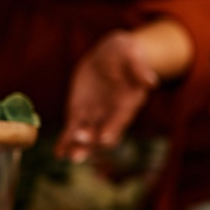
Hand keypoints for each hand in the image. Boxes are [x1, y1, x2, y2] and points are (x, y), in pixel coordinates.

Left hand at [57, 31, 159, 160]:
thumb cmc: (125, 53)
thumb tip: (151, 81)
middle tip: (79, 151)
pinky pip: (71, 128)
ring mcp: (95, 114)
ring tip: (67, 156)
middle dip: (91, 143)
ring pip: (86, 135)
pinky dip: (65, 141)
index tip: (104, 139)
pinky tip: (58, 152)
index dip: (113, 129)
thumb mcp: (131, 55)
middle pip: (102, 133)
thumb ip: (139, 69)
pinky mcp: (79, 111)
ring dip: (77, 146)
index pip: (120, 120)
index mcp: (127, 103)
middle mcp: (112, 114)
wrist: (110, 54)